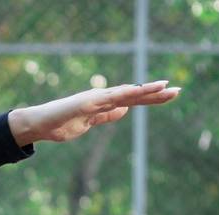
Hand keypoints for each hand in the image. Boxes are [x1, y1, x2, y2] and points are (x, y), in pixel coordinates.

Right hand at [9, 80, 181, 146]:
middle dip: (156, 93)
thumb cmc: (61, 124)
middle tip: (178, 90)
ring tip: (164, 86)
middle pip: (135, 94)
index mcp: (105, 104)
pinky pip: (110, 98)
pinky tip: (137, 90)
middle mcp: (104, 97)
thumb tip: (126, 110)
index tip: (171, 94)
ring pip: (126, 93)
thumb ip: (107, 116)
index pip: (134, 100)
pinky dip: (124, 93)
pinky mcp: (88, 102)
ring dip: (145, 90)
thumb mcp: (90, 123)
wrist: (40, 125)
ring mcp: (96, 98)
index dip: (153, 97)